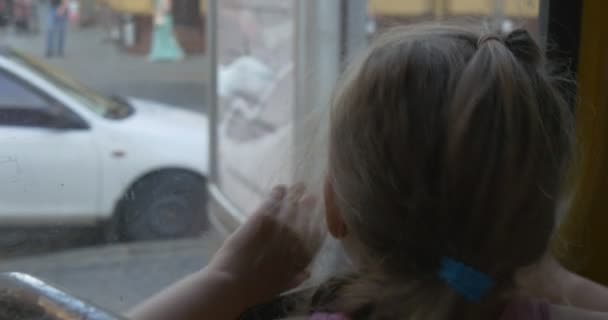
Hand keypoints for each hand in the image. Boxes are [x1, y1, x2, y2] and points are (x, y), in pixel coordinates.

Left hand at [207, 184, 323, 305]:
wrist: (232, 283)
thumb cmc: (255, 290)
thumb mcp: (280, 287)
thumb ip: (295, 278)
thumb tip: (307, 273)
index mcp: (301, 257)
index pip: (316, 237)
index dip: (317, 226)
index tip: (316, 221)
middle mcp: (295, 239)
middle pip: (306, 217)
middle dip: (309, 206)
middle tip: (312, 197)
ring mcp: (280, 226)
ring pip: (292, 206)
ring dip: (296, 195)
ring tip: (299, 186)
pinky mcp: (262, 218)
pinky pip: (273, 201)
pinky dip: (278, 193)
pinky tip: (280, 188)